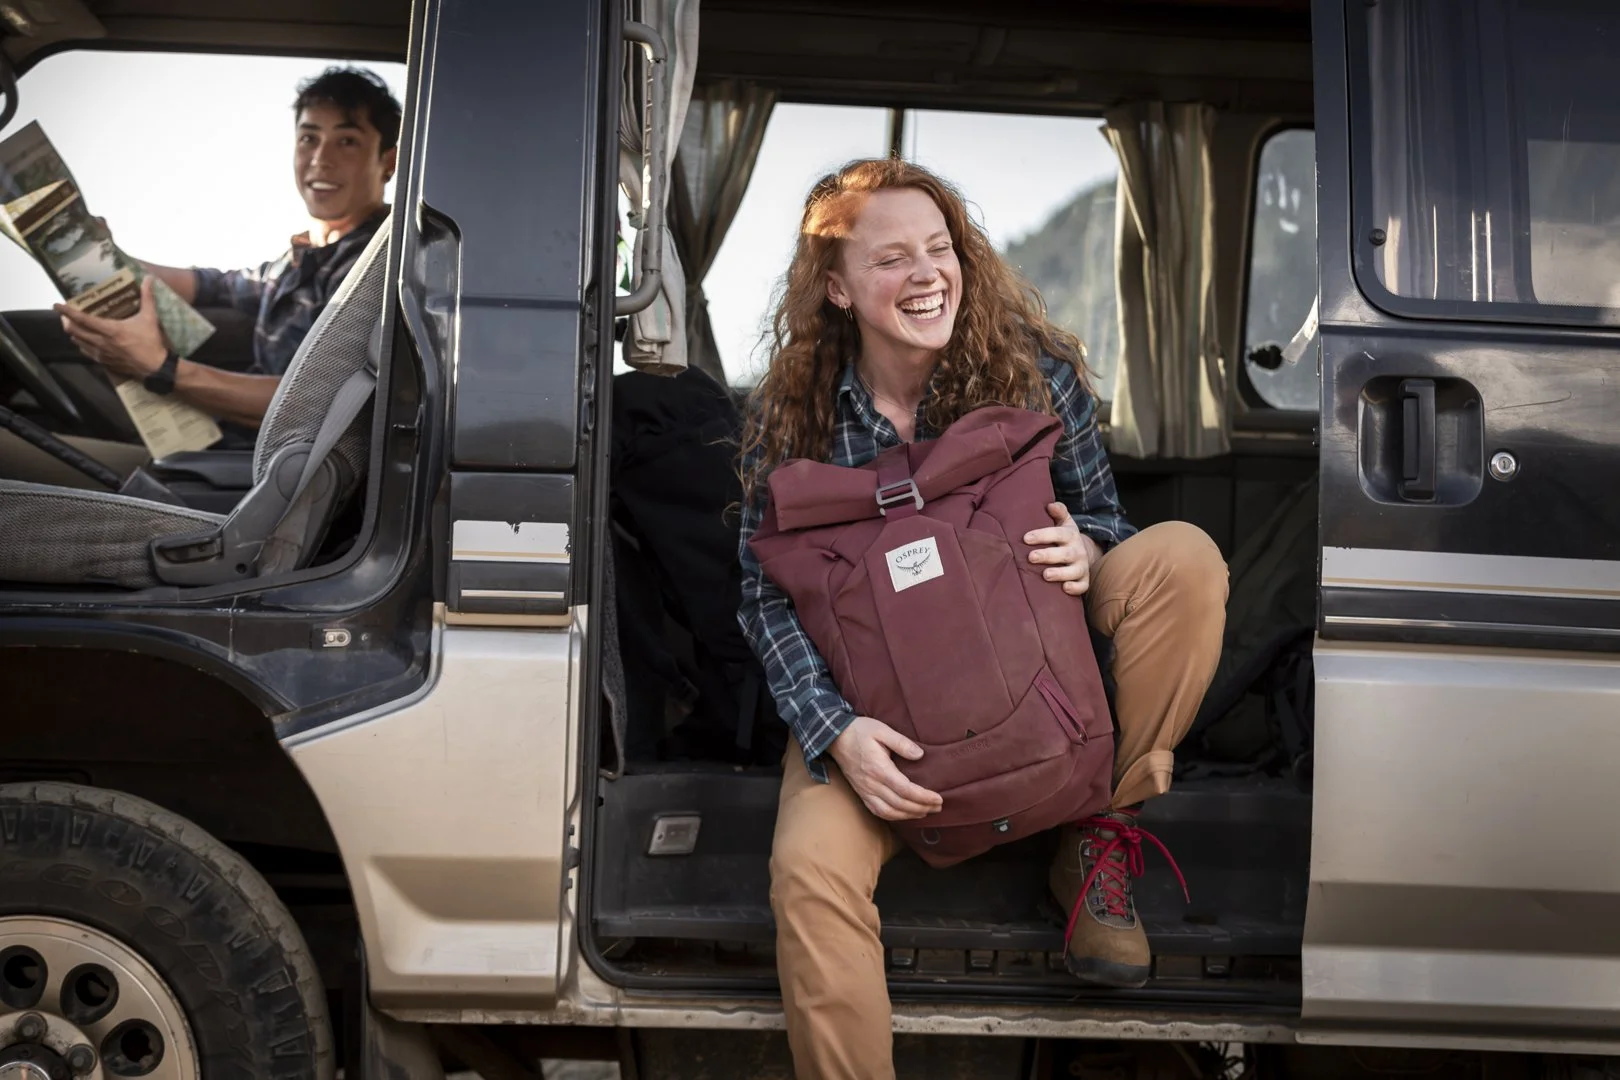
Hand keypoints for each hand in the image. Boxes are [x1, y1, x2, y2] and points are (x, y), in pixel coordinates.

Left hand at [55, 276, 167, 379]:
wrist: (156, 367)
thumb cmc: (152, 341)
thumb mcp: (150, 318)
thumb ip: (147, 297)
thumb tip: (149, 278)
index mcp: (110, 329)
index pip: (83, 319)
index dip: (67, 311)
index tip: (56, 305)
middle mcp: (101, 342)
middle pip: (75, 331)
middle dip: (67, 322)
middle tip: (64, 315)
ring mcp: (102, 353)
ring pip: (78, 342)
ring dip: (74, 334)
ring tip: (72, 327)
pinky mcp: (105, 362)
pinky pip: (87, 352)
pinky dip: (82, 345)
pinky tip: (83, 342)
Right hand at [828, 716, 943, 821]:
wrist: (835, 738)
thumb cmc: (860, 731)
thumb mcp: (881, 729)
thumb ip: (901, 742)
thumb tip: (920, 754)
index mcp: (879, 768)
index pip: (905, 789)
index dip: (923, 797)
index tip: (938, 798)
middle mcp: (872, 784)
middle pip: (900, 803)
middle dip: (922, 808)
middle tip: (938, 807)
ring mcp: (865, 791)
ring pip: (890, 811)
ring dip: (910, 815)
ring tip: (926, 812)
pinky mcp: (862, 793)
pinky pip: (878, 811)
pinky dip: (894, 816)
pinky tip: (905, 814)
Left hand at [1024, 501, 1102, 596]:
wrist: (1084, 552)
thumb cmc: (1065, 537)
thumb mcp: (1064, 522)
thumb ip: (1058, 512)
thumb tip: (1050, 505)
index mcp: (1070, 535)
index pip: (1057, 533)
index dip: (1042, 535)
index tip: (1026, 538)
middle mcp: (1077, 551)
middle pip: (1064, 553)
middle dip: (1048, 555)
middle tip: (1031, 557)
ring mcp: (1081, 566)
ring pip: (1074, 571)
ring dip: (1060, 573)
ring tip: (1045, 575)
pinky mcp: (1084, 580)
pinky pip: (1083, 586)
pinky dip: (1075, 588)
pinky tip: (1064, 588)